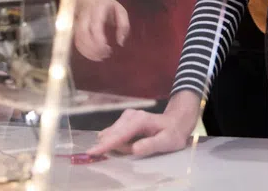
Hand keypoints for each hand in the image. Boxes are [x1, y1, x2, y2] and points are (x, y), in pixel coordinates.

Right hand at [73, 0, 129, 60]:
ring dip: (89, 52)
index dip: (99, 40)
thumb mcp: (119, 9)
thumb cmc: (106, 4)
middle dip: (94, 49)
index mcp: (97, 10)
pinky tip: (94, 55)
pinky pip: (76, 42)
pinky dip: (84, 52)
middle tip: (105, 55)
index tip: (108, 49)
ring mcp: (77, 22)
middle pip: (83, 35)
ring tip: (101, 57)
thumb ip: (123, 25)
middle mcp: (84, 16)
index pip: (95, 27)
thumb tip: (121, 42)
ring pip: (78, 40)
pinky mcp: (74, 29)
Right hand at [86, 91, 200, 156]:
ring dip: (120, 144)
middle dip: (118, 147)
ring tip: (139, 143)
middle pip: (113, 135)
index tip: (92, 152)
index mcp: (139, 120)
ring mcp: (126, 116)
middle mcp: (130, 115)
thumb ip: (150, 145)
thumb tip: (134, 149)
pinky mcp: (124, 119)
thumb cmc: (172, 134)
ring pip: (113, 135)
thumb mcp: (166, 142)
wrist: (175, 122)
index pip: (118, 135)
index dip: (105, 145)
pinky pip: (115, 133)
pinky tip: (132, 141)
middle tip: (138, 148)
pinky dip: (120, 141)